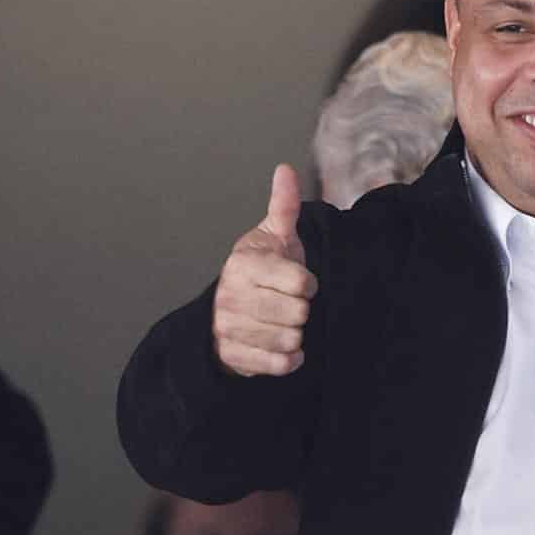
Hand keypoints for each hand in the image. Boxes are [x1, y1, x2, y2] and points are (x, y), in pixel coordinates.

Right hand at [213, 164, 318, 376]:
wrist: (226, 311)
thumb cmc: (259, 273)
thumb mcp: (272, 237)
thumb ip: (282, 207)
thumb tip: (285, 170)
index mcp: (244, 265)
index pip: (299, 282)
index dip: (308, 283)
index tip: (300, 282)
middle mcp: (232, 297)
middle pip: (298, 313)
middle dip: (302, 310)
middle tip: (291, 304)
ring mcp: (231, 328)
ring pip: (290, 339)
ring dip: (296, 334)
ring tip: (284, 323)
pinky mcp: (236, 357)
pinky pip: (279, 364)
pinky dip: (289, 359)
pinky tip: (284, 346)